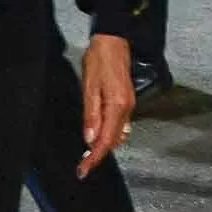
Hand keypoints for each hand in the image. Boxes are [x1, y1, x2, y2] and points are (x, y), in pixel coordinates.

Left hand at [78, 34, 135, 177]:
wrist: (113, 40)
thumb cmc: (99, 60)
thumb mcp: (89, 87)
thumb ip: (91, 115)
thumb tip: (90, 139)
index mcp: (117, 106)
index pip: (106, 140)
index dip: (94, 158)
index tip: (83, 171)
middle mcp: (127, 109)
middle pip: (114, 140)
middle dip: (98, 154)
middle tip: (82, 166)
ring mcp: (129, 105)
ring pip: (117, 134)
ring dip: (104, 146)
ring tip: (87, 154)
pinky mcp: (126, 100)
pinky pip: (119, 125)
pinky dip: (109, 135)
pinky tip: (98, 135)